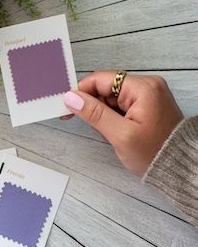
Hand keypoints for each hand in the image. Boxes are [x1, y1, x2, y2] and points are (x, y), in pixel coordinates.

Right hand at [62, 71, 182, 175]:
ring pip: (110, 97)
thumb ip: (94, 114)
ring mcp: (148, 94)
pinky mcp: (146, 103)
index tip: (68, 107)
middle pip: (105, 87)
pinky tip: (117, 130)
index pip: (101, 79)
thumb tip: (71, 98)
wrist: (178, 167)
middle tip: (95, 127)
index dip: (81, 92)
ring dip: (103, 114)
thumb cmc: (155, 153)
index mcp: (143, 88)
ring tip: (112, 133)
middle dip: (94, 106)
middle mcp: (147, 85)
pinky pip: (120, 104)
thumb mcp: (120, 135)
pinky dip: (112, 117)